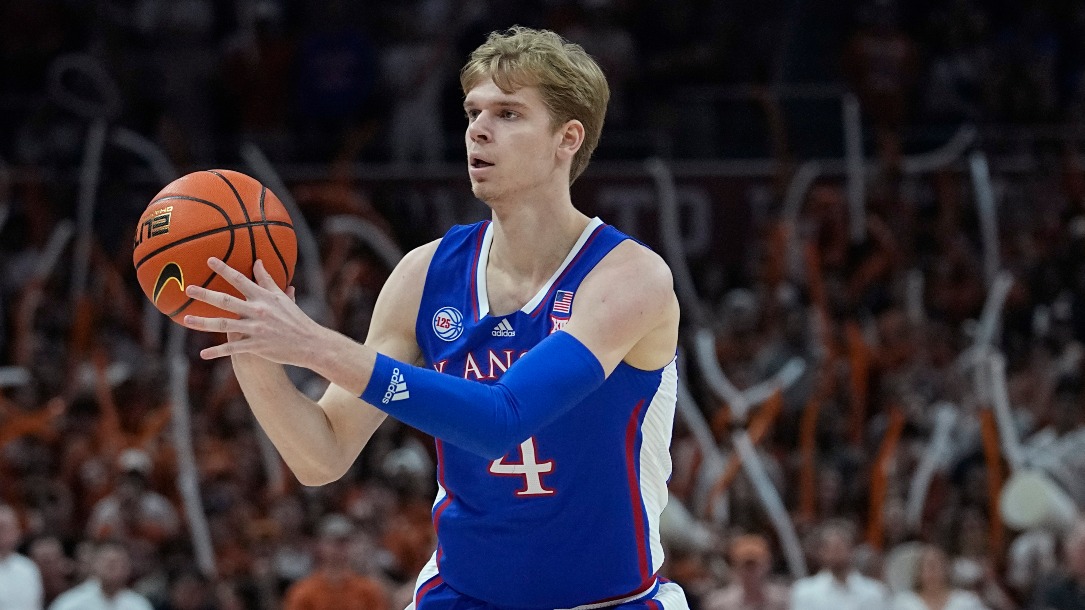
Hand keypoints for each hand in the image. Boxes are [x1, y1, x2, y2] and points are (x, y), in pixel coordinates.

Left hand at [183, 258, 324, 365]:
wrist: (310, 343)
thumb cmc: (296, 319)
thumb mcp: (282, 297)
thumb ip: (267, 280)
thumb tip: (257, 262)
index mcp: (264, 298)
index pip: (241, 280)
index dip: (225, 269)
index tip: (209, 260)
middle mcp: (258, 311)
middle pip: (227, 301)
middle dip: (206, 295)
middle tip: (188, 289)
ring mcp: (256, 329)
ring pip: (224, 325)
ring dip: (203, 323)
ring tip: (186, 321)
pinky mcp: (256, 346)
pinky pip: (232, 348)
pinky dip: (217, 351)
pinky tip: (203, 354)